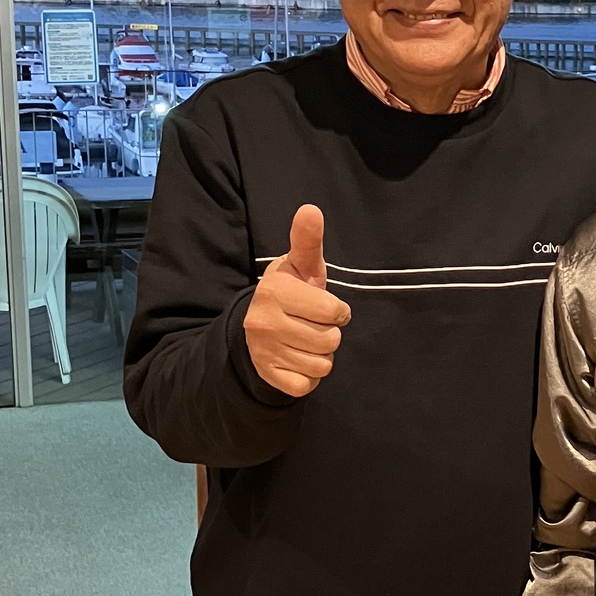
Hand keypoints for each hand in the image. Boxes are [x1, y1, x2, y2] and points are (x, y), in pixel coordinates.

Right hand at [244, 204, 350, 396]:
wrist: (257, 327)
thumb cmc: (291, 292)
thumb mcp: (300, 265)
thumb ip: (307, 240)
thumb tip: (311, 209)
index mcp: (275, 291)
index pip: (334, 312)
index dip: (337, 311)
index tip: (324, 307)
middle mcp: (263, 321)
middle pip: (330, 341)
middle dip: (329, 334)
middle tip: (312, 325)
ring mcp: (262, 350)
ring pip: (321, 365)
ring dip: (321, 356)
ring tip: (305, 341)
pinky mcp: (266, 375)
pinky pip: (306, 385)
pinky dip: (309, 376)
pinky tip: (298, 359)